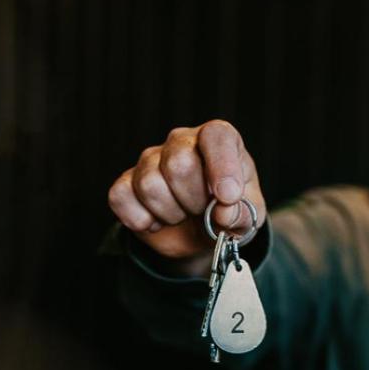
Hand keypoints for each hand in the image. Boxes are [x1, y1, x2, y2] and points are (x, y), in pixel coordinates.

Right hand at [108, 120, 265, 274]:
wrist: (199, 233)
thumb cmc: (226, 213)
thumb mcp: (247, 217)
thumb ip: (242, 214)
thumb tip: (224, 212)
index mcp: (217, 140)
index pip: (215, 136)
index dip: (221, 167)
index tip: (228, 197)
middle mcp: (181, 141)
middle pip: (178, 165)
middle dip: (193, 201)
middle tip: (202, 210)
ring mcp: (150, 159)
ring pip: (149, 185)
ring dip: (170, 214)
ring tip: (182, 214)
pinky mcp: (126, 182)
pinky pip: (121, 198)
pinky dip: (141, 220)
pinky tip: (158, 220)